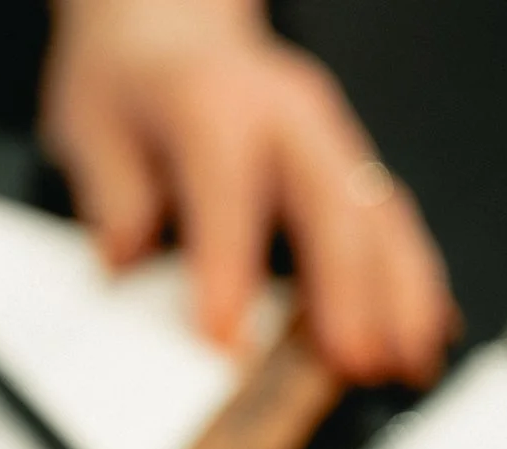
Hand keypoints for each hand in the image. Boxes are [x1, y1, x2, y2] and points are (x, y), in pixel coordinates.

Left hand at [41, 0, 455, 384]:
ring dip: (400, 289)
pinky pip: (387, 216)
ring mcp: (324, 133)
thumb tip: (122, 260)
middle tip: (350, 358)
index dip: (227, 267)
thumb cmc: (130, 79)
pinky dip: (408, 274)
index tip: (223, 336)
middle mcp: (284, 111)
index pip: (226, 190)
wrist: (165, 26)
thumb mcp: (89, 124)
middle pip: (330, 200)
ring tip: (405, 357)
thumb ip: (110, 194)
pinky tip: (418, 327)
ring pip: (378, 210)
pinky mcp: (343, 158)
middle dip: (347, 287)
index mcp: (211, 101)